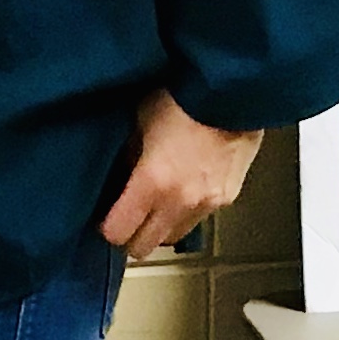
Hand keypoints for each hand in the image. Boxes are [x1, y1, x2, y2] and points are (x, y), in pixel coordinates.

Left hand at [100, 90, 259, 261]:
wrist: (233, 93)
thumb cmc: (185, 97)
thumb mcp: (140, 120)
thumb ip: (128, 155)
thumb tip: (121, 174)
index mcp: (152, 182)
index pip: (118, 232)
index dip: (107, 227)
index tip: (104, 217)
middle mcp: (179, 202)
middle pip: (144, 246)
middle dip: (132, 236)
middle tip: (127, 217)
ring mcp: (206, 204)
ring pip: (173, 237)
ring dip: (161, 227)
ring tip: (157, 204)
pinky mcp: (227, 198)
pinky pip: (198, 218)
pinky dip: (187, 212)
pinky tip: (184, 189)